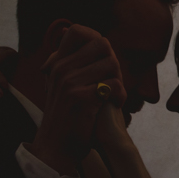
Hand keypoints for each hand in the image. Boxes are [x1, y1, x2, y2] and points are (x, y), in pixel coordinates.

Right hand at [31, 26, 126, 173]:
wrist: (56, 147)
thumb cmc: (66, 116)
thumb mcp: (62, 85)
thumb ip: (72, 63)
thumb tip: (86, 38)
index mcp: (57, 63)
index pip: (77, 30)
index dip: (95, 38)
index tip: (102, 58)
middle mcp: (61, 69)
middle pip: (102, 44)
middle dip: (113, 61)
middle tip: (112, 80)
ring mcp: (70, 82)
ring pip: (111, 63)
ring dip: (119, 80)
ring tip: (114, 94)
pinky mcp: (81, 98)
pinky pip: (113, 84)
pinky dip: (121, 95)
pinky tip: (116, 105)